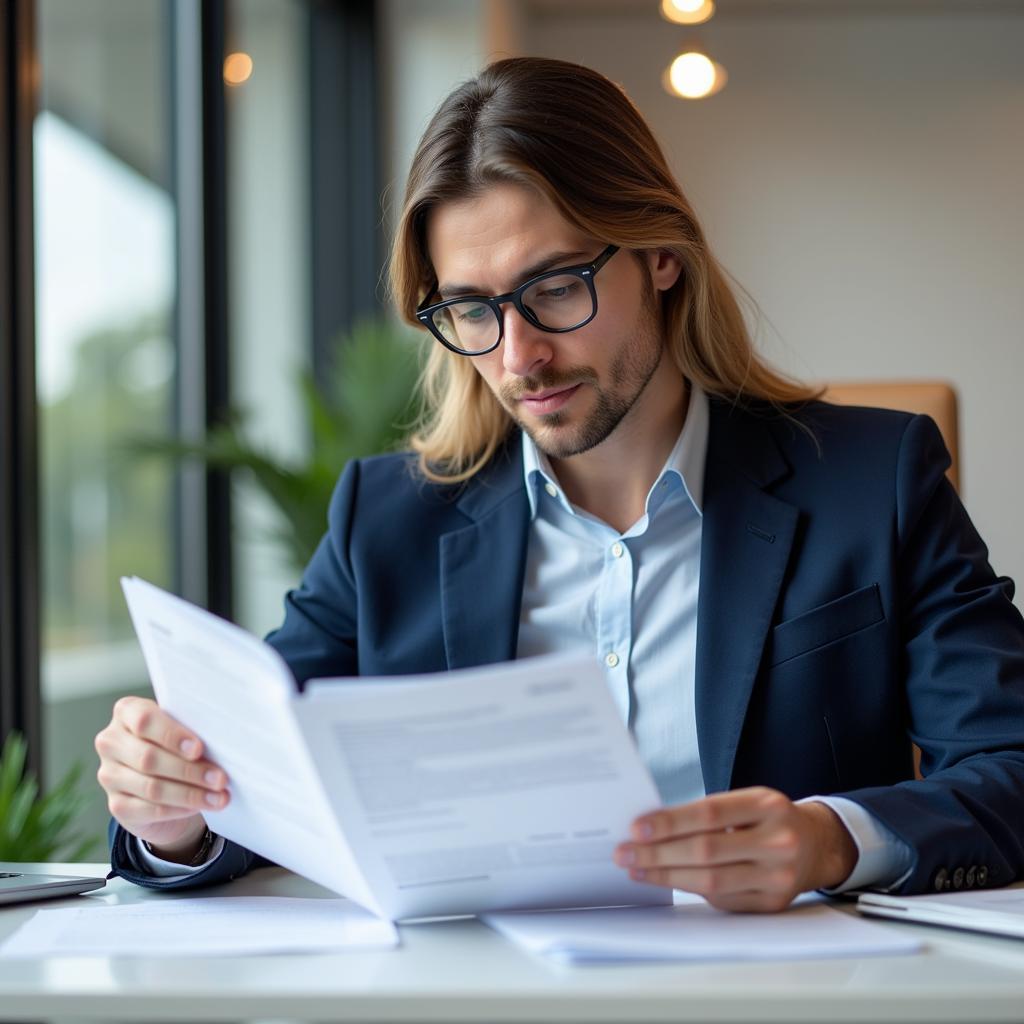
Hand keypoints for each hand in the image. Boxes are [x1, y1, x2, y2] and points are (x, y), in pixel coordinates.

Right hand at [95, 696, 229, 861]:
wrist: (162, 779)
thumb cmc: (177, 744)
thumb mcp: (182, 730)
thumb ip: (192, 730)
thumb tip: (221, 744)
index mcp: (127, 712)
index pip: (144, 720)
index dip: (172, 735)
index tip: (199, 748)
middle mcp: (111, 742)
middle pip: (149, 758)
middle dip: (190, 770)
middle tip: (220, 779)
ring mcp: (109, 775)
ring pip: (152, 787)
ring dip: (190, 794)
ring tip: (219, 797)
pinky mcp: (117, 805)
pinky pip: (150, 810)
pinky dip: (179, 809)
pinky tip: (200, 806)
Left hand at [614, 787, 857, 911]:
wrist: (816, 845)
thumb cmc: (768, 819)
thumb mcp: (747, 801)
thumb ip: (708, 813)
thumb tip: (653, 828)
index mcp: (767, 805)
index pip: (709, 813)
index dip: (670, 822)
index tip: (636, 828)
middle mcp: (778, 841)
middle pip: (706, 851)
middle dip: (657, 854)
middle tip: (624, 853)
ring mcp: (778, 877)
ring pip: (710, 881)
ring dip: (666, 876)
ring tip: (636, 868)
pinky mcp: (772, 904)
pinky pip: (721, 899)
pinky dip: (689, 889)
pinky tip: (665, 880)